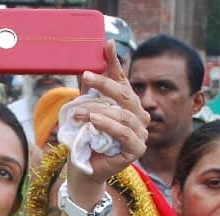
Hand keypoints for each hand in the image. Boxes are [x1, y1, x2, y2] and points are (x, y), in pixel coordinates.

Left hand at [66, 40, 149, 196]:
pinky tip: (94, 121)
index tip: (107, 44)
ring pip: (123, 115)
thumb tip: (88, 65)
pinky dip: (108, 125)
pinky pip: (125, 134)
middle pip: (126, 95)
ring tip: (79, 113)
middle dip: (106, 84)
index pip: (123, 80)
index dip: (115, 63)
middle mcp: (139, 117)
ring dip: (98, 111)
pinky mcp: (137, 149)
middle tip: (86, 76)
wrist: (82, 167)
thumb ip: (90, 89)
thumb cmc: (85, 138)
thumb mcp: (86, 109)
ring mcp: (141, 133)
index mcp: (129, 105)